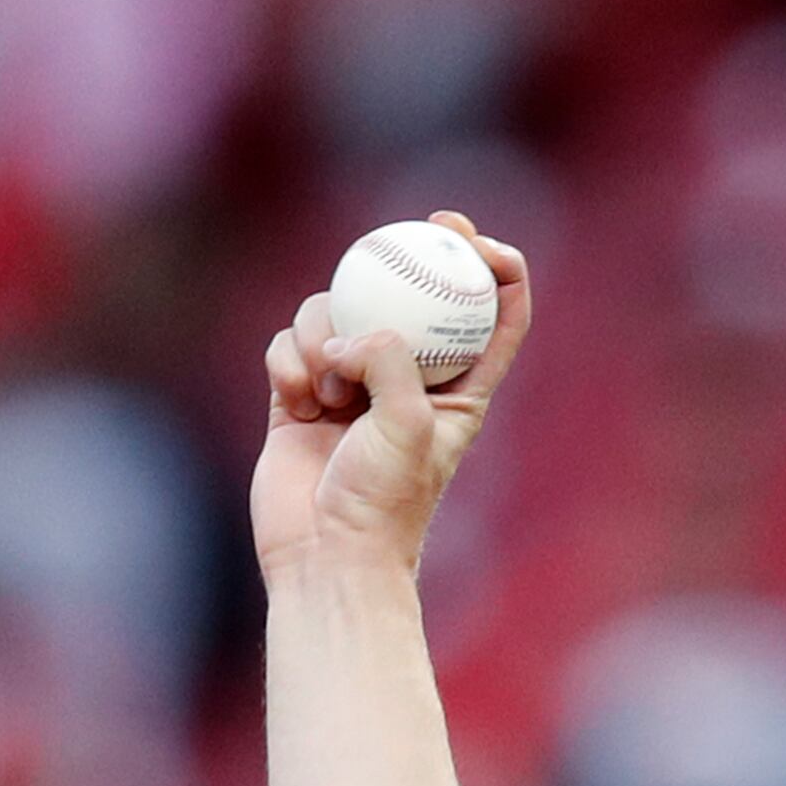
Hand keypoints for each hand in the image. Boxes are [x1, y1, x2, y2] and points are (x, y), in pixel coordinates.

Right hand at [252, 211, 530, 582]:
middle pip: (411, 298)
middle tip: (410, 230)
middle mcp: (407, 382)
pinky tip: (296, 397)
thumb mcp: (407, 426)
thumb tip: (354, 331)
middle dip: (408, 257)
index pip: (493, 320)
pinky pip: (291, 346)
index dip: (495, 271)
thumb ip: (391, 363)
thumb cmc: (383, 503)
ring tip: (328, 386)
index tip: (474, 238)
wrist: (325, 555)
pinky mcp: (299, 394)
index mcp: (459, 393)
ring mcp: (350, 385)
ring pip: (337, 314)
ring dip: (326, 333)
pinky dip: (290, 360)